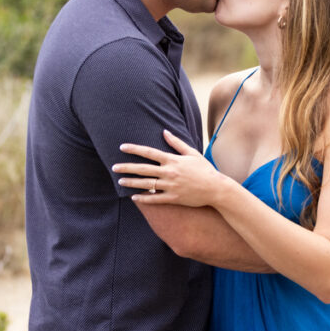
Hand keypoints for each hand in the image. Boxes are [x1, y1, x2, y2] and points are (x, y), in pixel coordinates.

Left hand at [113, 130, 227, 207]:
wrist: (216, 188)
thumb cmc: (205, 169)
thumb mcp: (192, 153)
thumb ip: (176, 143)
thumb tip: (164, 131)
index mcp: (173, 160)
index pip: (149, 153)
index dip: (134, 149)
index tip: (122, 147)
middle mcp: (169, 172)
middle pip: (143, 169)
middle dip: (127, 167)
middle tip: (114, 167)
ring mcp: (171, 186)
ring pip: (146, 184)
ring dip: (131, 182)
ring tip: (120, 181)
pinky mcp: (173, 198)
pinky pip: (155, 198)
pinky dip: (144, 198)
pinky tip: (134, 197)